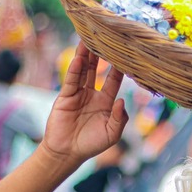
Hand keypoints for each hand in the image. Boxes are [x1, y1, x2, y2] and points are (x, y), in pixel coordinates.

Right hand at [40, 42, 128, 166]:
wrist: (67, 152)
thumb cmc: (91, 144)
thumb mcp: (111, 134)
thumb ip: (119, 118)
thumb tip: (122, 100)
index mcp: (107, 101)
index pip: (114, 80)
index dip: (119, 68)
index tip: (125, 54)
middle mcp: (93, 94)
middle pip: (98, 70)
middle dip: (101, 55)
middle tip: (106, 38)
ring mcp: (79, 93)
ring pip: (84, 71)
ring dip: (86, 56)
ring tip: (89, 40)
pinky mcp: (66, 96)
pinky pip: (72, 80)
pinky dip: (75, 69)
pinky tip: (80, 58)